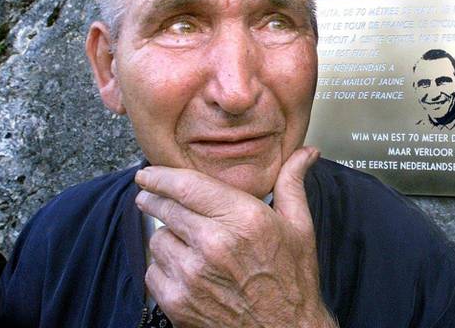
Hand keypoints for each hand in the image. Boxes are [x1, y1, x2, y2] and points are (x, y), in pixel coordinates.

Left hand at [134, 147, 336, 327]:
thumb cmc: (293, 280)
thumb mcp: (299, 227)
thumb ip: (293, 184)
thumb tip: (306, 152)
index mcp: (244, 219)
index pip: (186, 186)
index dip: (160, 176)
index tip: (148, 173)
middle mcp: (215, 243)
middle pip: (165, 209)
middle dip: (155, 200)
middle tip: (152, 198)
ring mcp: (192, 275)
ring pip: (158, 239)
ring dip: (168, 237)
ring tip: (189, 244)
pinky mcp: (177, 301)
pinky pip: (154, 271)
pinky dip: (165, 268)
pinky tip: (187, 270)